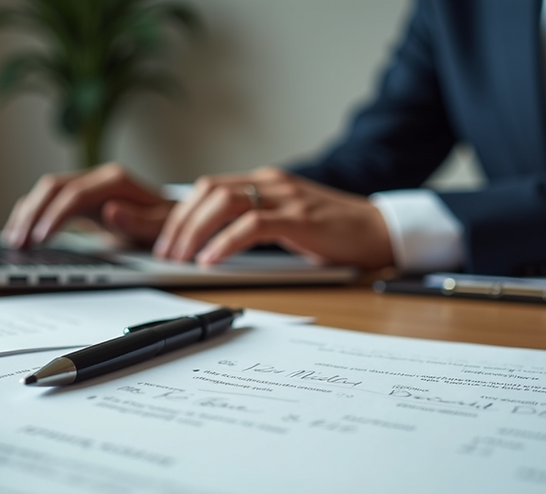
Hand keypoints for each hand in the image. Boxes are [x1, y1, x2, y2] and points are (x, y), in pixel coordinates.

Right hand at [2, 163, 174, 248]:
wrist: (175, 219)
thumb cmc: (170, 224)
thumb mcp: (163, 226)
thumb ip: (140, 221)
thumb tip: (111, 212)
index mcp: (115, 181)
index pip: (75, 194)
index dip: (54, 216)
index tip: (40, 239)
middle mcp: (98, 179)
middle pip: (53, 187)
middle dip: (32, 214)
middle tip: (17, 243)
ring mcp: (87, 187)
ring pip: (46, 192)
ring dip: (26, 214)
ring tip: (12, 242)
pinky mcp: (80, 200)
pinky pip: (49, 202)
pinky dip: (32, 215)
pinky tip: (20, 234)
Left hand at [153, 166, 394, 268]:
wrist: (379, 230)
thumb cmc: (335, 230)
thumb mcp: (288, 218)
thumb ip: (257, 219)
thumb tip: (217, 241)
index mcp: (265, 181)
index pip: (208, 187)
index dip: (181, 213)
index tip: (166, 240)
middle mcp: (271, 183)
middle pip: (208, 191)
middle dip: (180, 223)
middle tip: (166, 253)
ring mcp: (285, 197)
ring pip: (224, 203)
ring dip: (195, 232)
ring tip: (182, 257)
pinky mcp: (299, 218)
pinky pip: (251, 225)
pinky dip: (224, 242)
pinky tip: (211, 260)